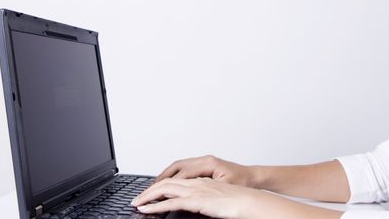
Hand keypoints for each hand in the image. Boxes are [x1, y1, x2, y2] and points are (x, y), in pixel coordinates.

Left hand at [131, 177, 343, 218]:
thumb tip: (201, 206)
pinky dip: (155, 206)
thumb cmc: (240, 201)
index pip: (176, 179)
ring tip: (137, 203)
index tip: (151, 192)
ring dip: (148, 196)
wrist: (251, 200)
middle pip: (166, 181)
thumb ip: (206, 200)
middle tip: (138, 198)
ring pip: (165, 189)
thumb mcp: (219, 198)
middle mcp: (196, 182)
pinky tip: (146, 210)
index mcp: (202, 181)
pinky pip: (171, 202)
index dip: (161, 185)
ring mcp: (196, 190)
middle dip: (149, 189)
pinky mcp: (197, 201)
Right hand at [155, 155, 255, 187]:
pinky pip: (184, 167)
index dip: (167, 184)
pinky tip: (168, 181)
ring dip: (165, 175)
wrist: (253, 178)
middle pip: (176, 167)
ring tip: (154, 186)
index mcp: (208, 164)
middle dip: (161, 178)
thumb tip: (189, 193)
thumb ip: (205, 189)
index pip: (182, 174)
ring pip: (179, 165)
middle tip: (148, 190)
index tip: (156, 192)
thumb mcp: (223, 188)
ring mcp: (204, 160)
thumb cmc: (242, 183)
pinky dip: (173, 173)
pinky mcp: (205, 164)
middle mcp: (205, 159)